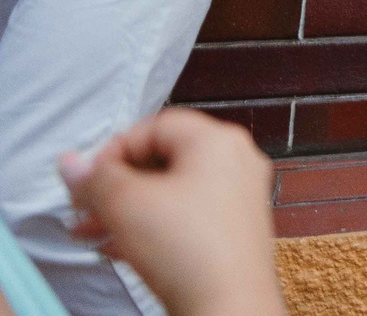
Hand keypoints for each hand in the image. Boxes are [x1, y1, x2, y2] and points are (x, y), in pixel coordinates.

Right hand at [62, 109, 284, 315]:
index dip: (116, 149)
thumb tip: (71, 163)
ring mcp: (240, 198)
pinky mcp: (235, 232)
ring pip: (171, 193)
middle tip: (83, 209)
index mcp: (218, 141)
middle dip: (115, 185)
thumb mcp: (125, 204)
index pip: (157, 125)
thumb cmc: (186, 249)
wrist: (227, 307)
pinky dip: (150, 227)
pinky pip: (186, 218)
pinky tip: (116, 249)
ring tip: (88, 234)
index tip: (89, 180)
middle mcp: (236, 162)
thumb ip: (94, 180)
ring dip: (126, 210)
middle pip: (164, 160)